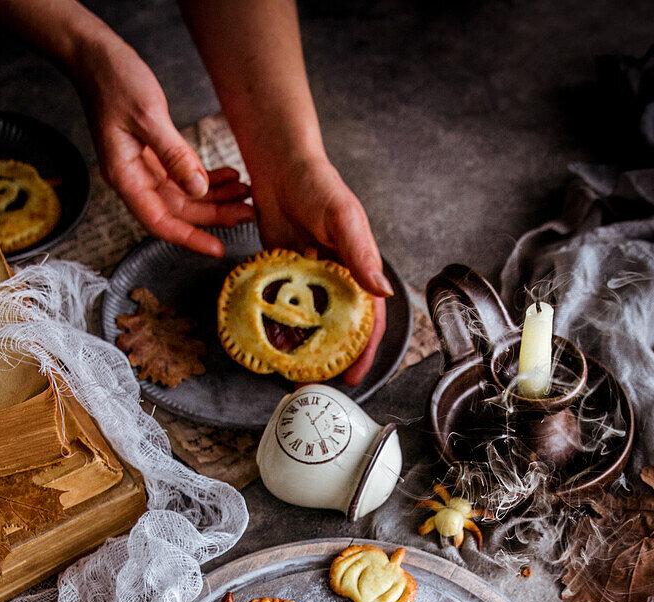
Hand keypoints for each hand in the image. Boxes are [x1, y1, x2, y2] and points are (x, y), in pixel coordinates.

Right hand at [75, 38, 254, 254]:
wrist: (94, 55)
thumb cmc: (113, 80)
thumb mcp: (148, 116)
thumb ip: (175, 155)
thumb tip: (199, 189)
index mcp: (125, 177)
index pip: (160, 222)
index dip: (190, 239)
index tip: (218, 249)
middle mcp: (136, 179)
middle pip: (180, 211)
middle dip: (215, 216)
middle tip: (248, 214)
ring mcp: (145, 168)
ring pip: (186, 196)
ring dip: (216, 197)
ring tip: (246, 194)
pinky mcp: (155, 154)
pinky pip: (184, 176)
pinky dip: (208, 178)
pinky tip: (230, 176)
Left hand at [250, 155, 389, 383]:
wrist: (278, 165)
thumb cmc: (317, 184)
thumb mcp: (343, 218)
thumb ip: (361, 255)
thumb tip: (384, 292)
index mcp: (358, 270)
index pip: (368, 320)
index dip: (363, 351)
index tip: (353, 376)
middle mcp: (336, 279)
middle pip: (339, 329)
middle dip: (332, 359)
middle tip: (318, 385)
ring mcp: (309, 280)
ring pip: (310, 323)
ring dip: (304, 349)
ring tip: (292, 374)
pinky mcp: (284, 275)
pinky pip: (283, 309)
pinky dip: (279, 328)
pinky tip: (270, 346)